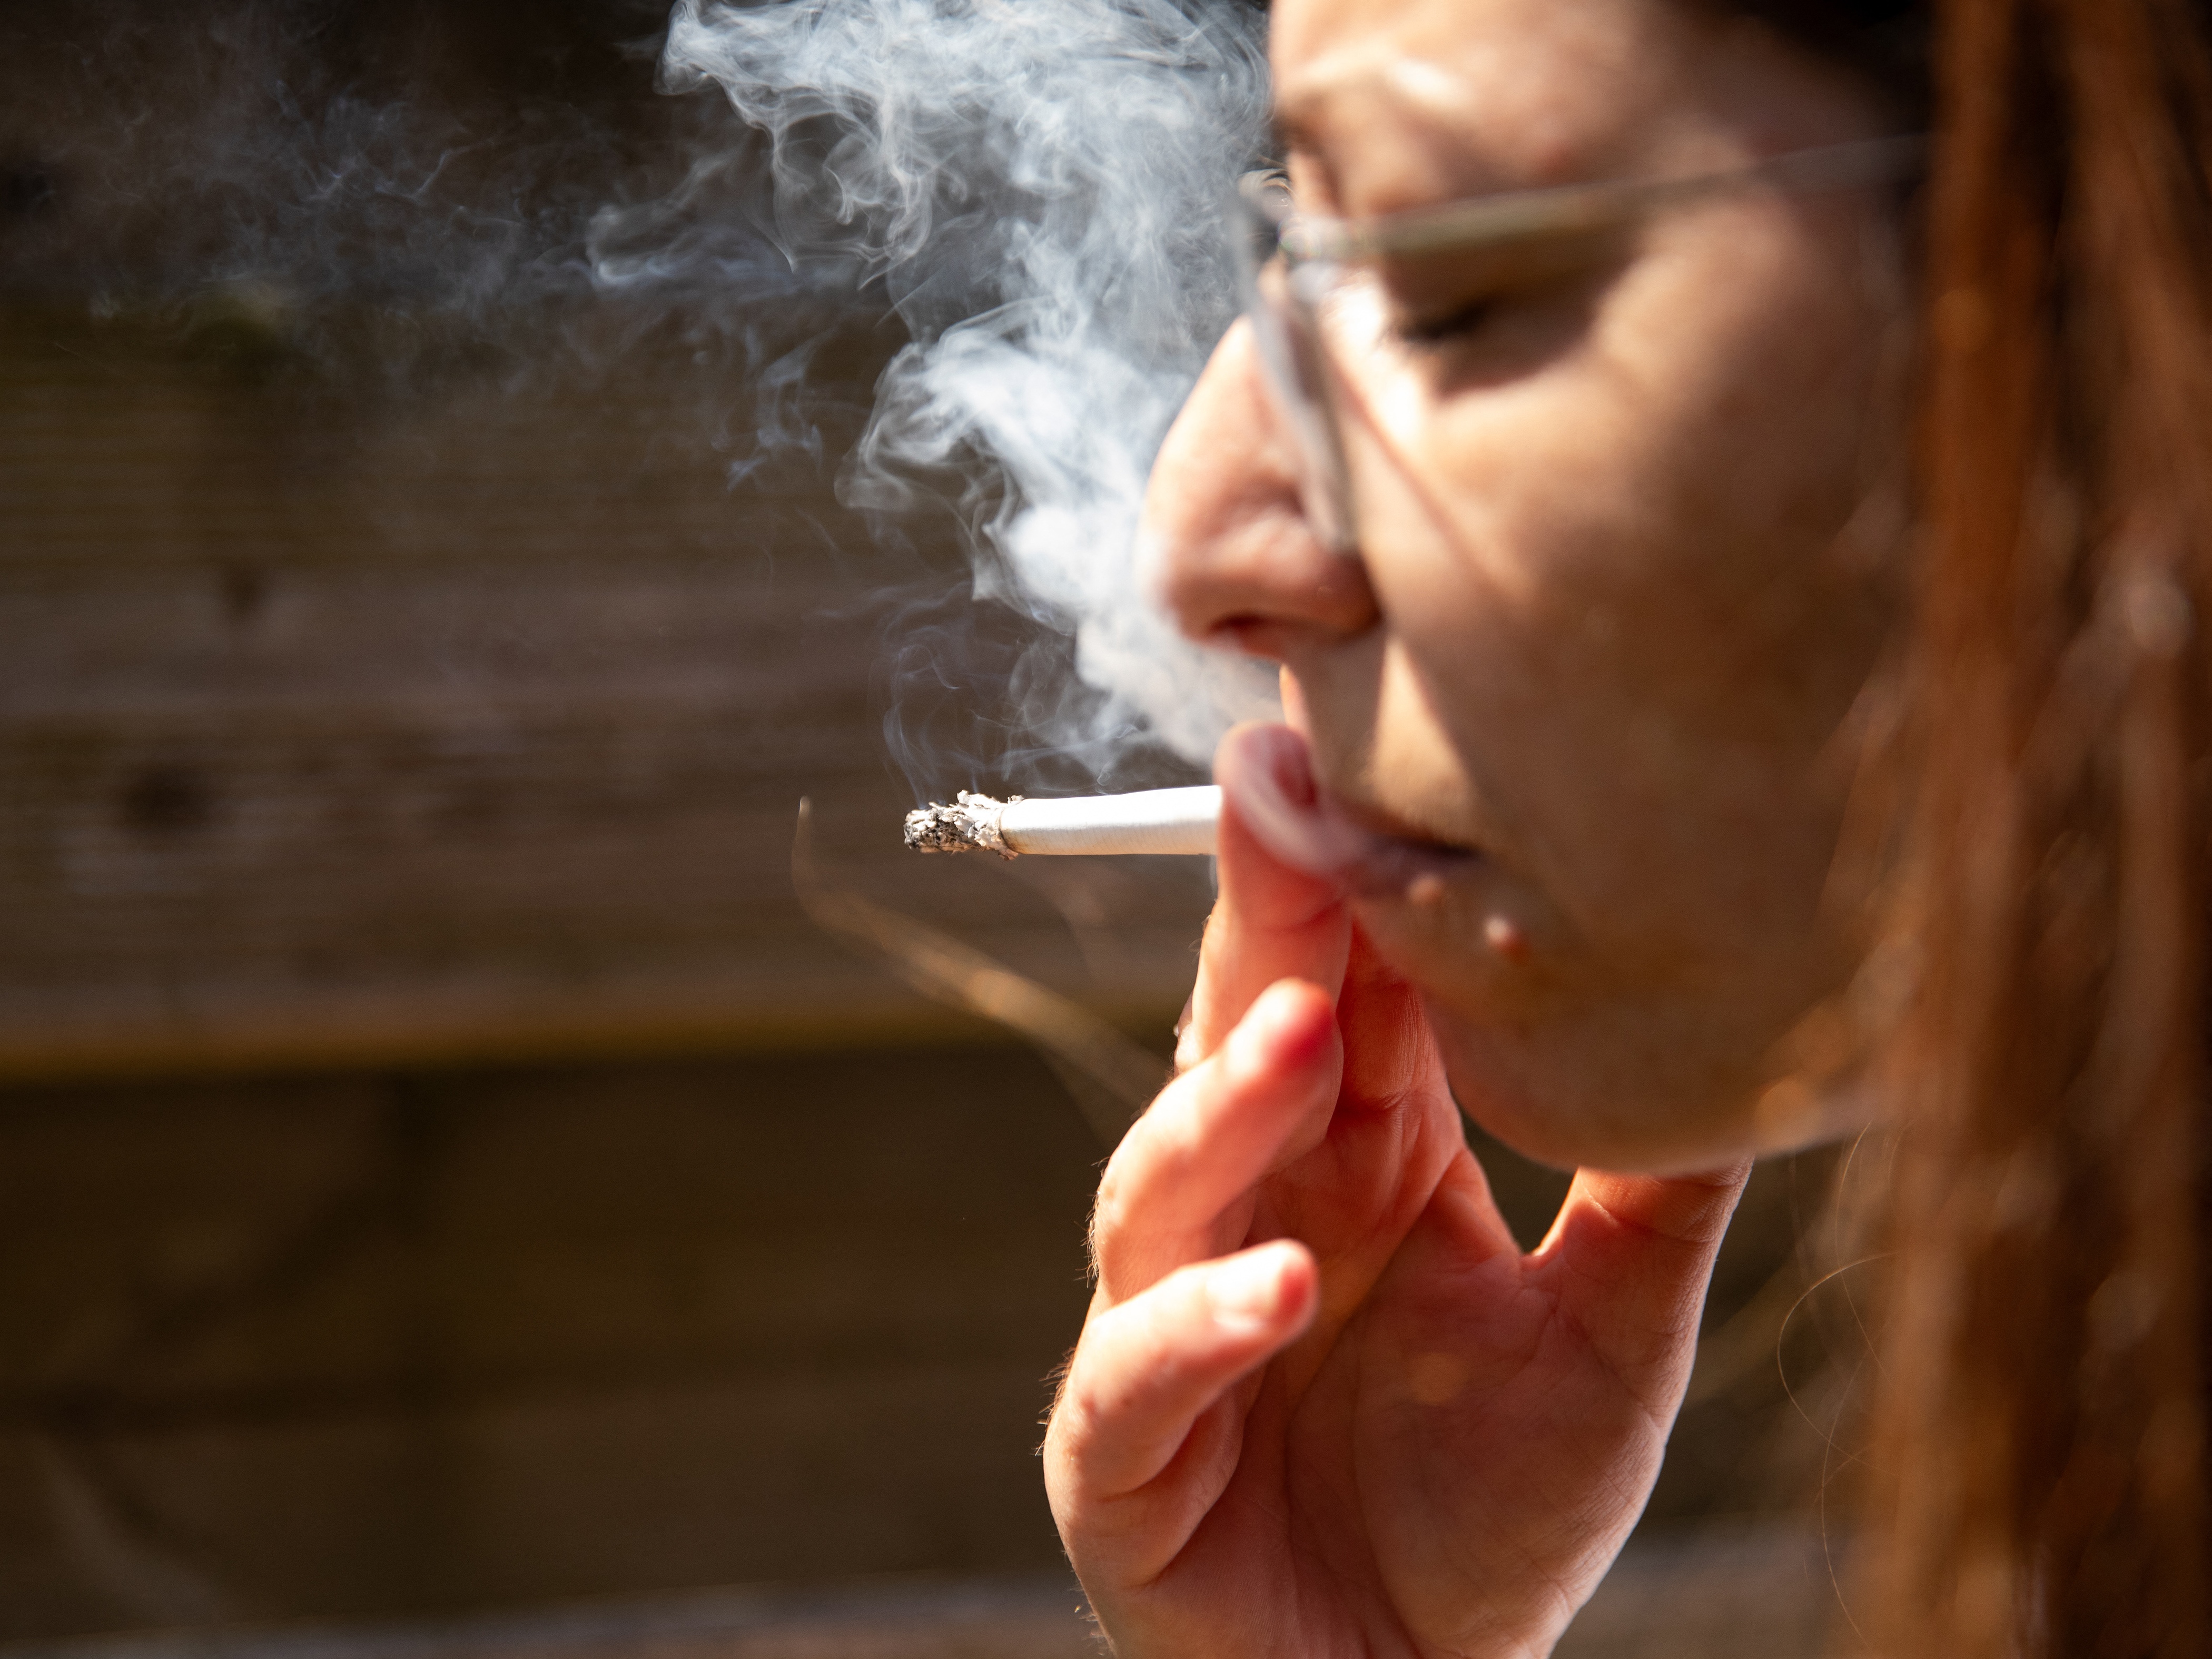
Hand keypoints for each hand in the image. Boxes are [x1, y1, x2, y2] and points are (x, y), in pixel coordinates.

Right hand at [1043, 782, 1749, 1657]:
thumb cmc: (1499, 1512)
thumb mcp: (1613, 1338)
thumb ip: (1657, 1193)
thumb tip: (1748, 1030)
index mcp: (1358, 1164)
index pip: (1341, 994)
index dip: (1345, 884)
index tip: (1356, 757)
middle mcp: (1251, 1214)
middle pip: (1233, 1042)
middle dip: (1257, 923)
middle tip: (1279, 802)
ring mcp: (1167, 1324)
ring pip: (1162, 1182)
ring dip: (1224, 1103)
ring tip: (1304, 1034)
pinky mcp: (1120, 1452)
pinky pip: (1133, 1369)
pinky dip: (1197, 1323)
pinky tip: (1287, 1284)